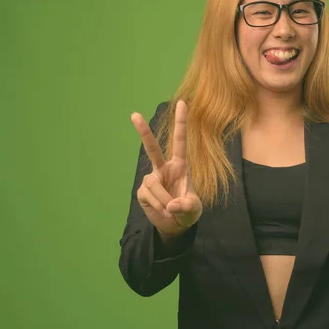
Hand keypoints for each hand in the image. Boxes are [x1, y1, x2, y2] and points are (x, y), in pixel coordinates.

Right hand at [131, 100, 201, 241]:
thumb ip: (187, 205)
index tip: (181, 103)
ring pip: (154, 185)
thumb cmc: (188, 210)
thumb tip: (171, 205)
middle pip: (152, 148)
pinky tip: (163, 211)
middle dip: (143, 132)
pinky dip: (158, 206)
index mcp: (180, 165)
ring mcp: (151, 179)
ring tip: (171, 210)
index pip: (180, 141)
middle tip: (134, 114)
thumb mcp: (194, 208)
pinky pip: (149, 197)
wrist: (176, 225)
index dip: (181, 123)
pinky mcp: (142, 192)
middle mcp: (164, 168)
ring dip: (164, 200)